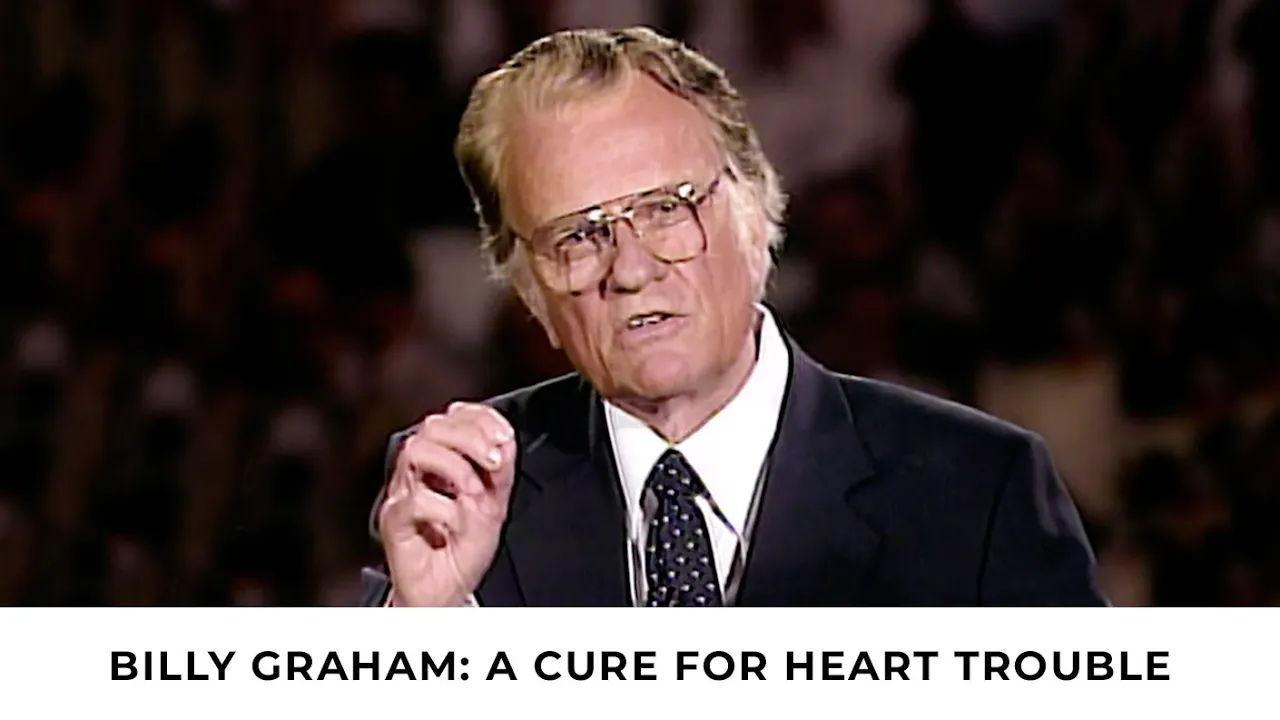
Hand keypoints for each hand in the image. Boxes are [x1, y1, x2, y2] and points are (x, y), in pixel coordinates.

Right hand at [378, 402, 516, 605]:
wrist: (447, 591)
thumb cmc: (464, 547)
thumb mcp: (494, 504)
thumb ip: (500, 472)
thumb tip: (504, 441)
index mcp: (442, 459)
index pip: (453, 417)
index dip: (479, 418)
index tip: (505, 436)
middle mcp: (418, 471)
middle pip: (432, 426)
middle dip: (470, 437)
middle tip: (495, 462)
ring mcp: (403, 493)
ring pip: (416, 451)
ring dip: (456, 468)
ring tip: (475, 494)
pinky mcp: (393, 521)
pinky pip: (413, 500)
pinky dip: (444, 509)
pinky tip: (457, 524)